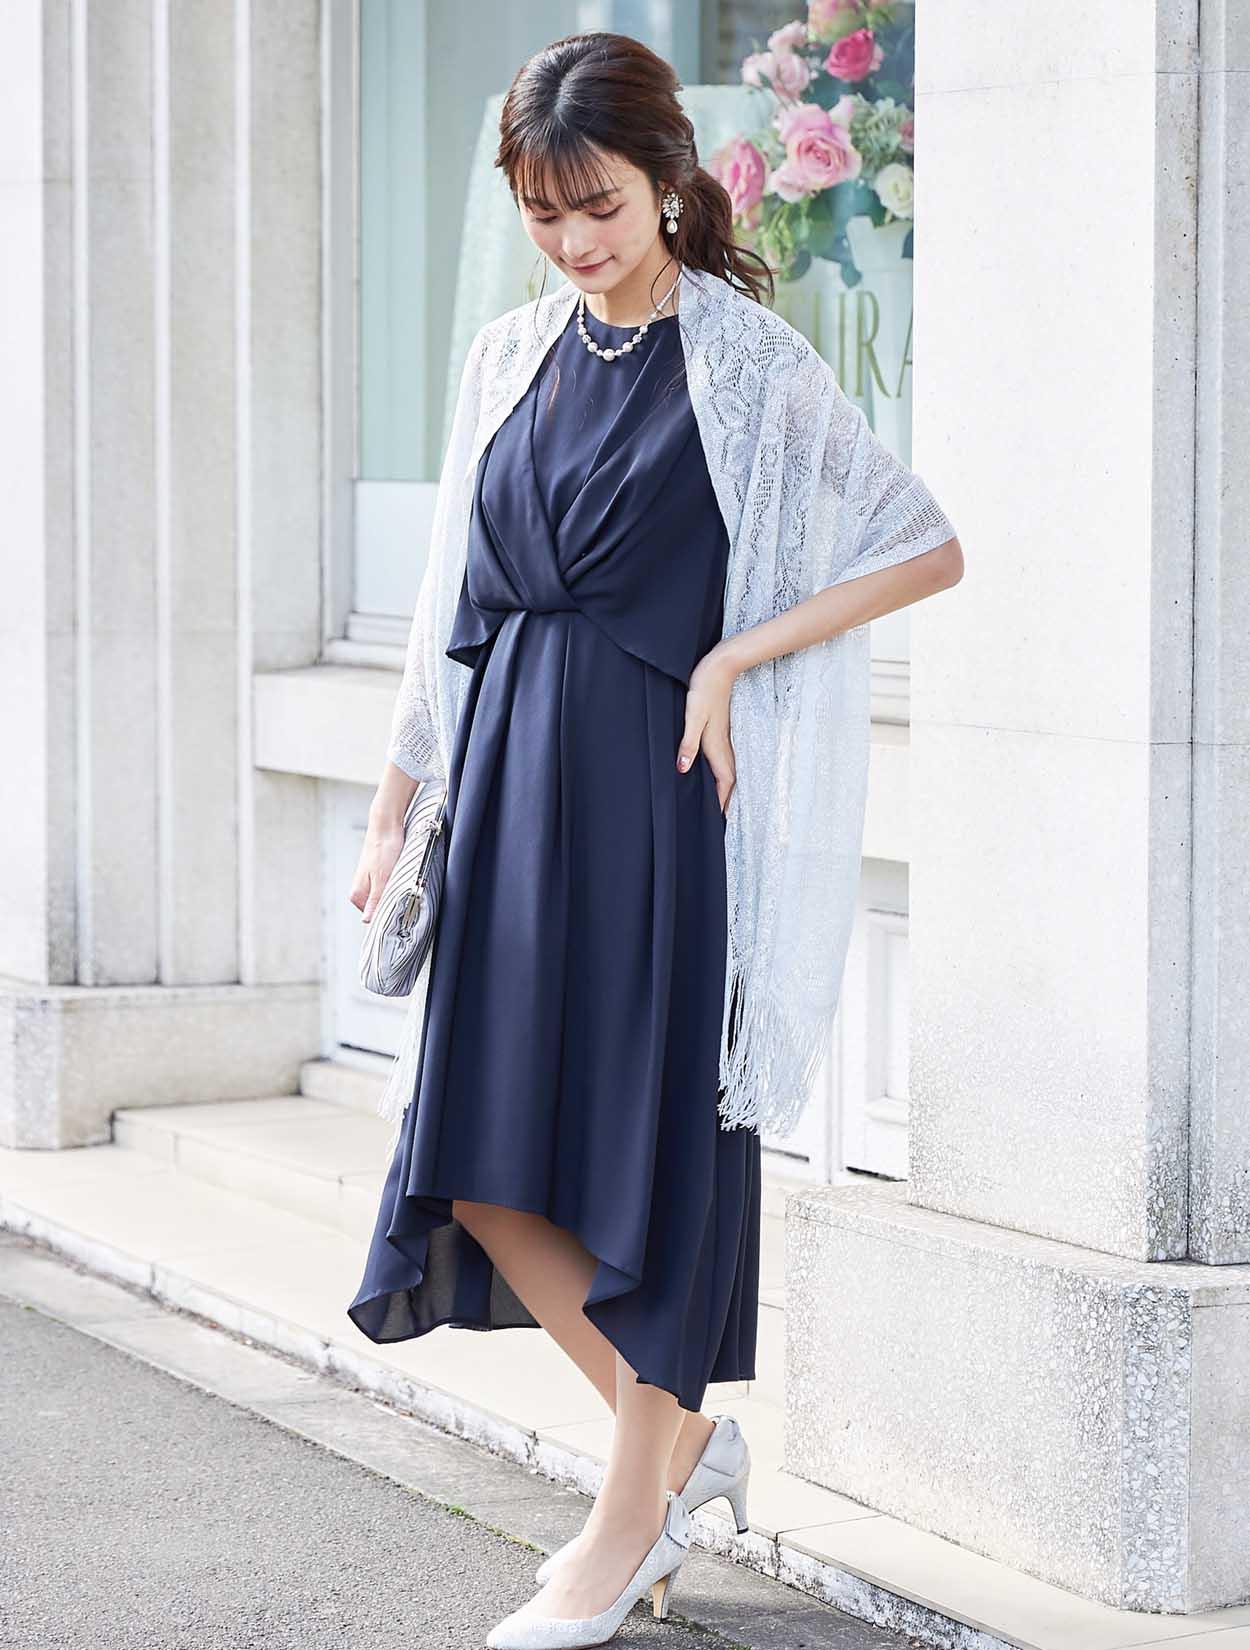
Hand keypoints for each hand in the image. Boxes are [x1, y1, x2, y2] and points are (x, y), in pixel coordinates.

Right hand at [350, 811, 406, 922]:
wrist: (387, 825)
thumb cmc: (383, 849)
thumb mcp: (382, 879)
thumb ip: (375, 901)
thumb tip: (367, 921)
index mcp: (357, 895)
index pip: (373, 918)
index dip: (388, 916)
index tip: (399, 912)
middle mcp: (362, 890)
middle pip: (380, 908)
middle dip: (393, 904)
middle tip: (403, 894)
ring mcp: (371, 883)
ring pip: (387, 897)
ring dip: (397, 893)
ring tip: (402, 881)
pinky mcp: (380, 875)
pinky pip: (391, 887)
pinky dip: (398, 884)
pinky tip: (403, 876)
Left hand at [676, 643, 738, 815]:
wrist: (720, 666)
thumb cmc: (704, 690)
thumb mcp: (692, 717)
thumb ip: (688, 744)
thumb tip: (683, 770)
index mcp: (716, 746)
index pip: (724, 782)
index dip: (721, 802)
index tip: (718, 821)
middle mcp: (723, 744)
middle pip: (728, 779)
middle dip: (725, 799)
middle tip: (719, 817)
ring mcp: (723, 736)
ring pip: (727, 768)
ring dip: (724, 786)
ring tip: (718, 800)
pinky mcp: (720, 728)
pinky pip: (723, 757)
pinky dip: (721, 771)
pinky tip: (712, 771)